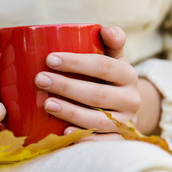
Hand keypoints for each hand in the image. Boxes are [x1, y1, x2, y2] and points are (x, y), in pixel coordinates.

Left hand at [34, 26, 138, 140]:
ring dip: (70, 112)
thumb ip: (112, 42)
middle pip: (97, 94)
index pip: (103, 66)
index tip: (49, 59)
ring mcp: (125, 122)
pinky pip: (103, 143)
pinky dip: (85, 139)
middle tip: (40, 80)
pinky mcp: (119, 140)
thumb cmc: (112, 80)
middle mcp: (131, 99)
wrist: (128, 109)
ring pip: (98, 120)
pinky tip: (64, 133)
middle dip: (66, 87)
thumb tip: (105, 29)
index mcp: (128, 75)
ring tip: (47, 104)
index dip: (76, 62)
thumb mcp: (116, 59)